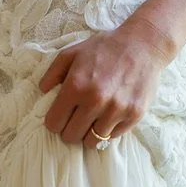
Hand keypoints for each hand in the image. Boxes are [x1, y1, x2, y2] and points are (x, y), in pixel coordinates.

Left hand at [37, 16, 176, 148]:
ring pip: (92, 141)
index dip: (54, 121)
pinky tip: (109, 116)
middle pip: (71, 136)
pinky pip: (113, 136)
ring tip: (93, 119)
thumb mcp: (72, 52)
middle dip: (70, 129)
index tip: (60, 117)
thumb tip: (42, 91)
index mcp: (76, 86)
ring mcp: (116, 110)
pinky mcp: (134, 115)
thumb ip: (52, 72)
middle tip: (76, 119)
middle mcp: (95, 101)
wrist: (143, 45)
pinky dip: (108, 130)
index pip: (54, 123)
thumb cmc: (105, 47)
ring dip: (89, 132)